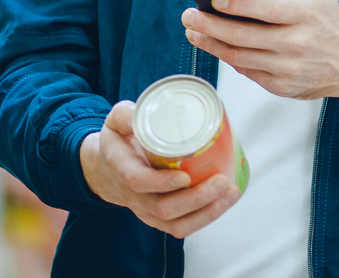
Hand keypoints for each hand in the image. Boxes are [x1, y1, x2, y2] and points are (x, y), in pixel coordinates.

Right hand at [79, 101, 240, 237]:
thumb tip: (149, 110)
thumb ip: (127, 115)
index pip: (139, 182)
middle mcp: (135, 197)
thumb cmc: (118, 143)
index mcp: (122, 169)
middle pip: (164, 208)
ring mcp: (147, 212)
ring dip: (207, 212)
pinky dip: (207, 218)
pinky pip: (183, 227)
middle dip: (197, 198)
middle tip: (221, 180)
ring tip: (230, 193)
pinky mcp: (160, 219)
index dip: (162, 182)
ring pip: (177, 224)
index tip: (184, 176)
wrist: (107, 171)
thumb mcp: (115, 122)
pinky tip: (225, 203)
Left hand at [181, 0, 338, 102]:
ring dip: (210, 43)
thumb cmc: (328, 21)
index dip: (238, 4)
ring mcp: (289, 69)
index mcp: (306, 16)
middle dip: (210, 25)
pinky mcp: (282, 87)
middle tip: (189, 15)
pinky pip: (247, 71)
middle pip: (245, 36)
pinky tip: (214, 45)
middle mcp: (297, 45)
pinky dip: (228, 58)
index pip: (267, 10)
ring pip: (239, 57)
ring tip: (193, 30)